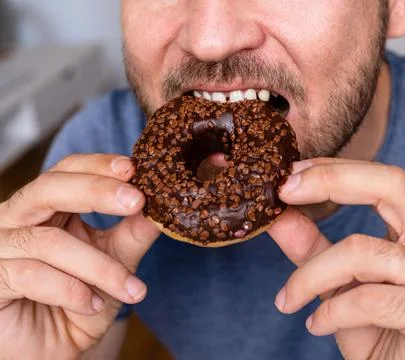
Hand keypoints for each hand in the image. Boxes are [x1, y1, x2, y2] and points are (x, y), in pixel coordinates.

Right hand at [0, 154, 158, 359]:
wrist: (51, 352)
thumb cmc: (80, 304)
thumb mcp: (114, 268)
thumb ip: (131, 237)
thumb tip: (157, 211)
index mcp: (49, 208)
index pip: (68, 171)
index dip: (99, 166)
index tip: (134, 169)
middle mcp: (20, 220)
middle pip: (50, 188)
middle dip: (97, 191)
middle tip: (137, 201)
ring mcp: (0, 247)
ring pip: (48, 240)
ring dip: (98, 266)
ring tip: (131, 290)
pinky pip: (29, 274)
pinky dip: (69, 290)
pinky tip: (91, 305)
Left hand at [268, 158, 404, 359]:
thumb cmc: (379, 334)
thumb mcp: (339, 284)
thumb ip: (313, 248)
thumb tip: (278, 216)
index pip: (386, 180)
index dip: (335, 170)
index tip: (289, 176)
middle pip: (392, 185)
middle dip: (330, 180)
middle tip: (284, 192)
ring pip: (362, 251)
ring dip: (310, 276)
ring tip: (288, 300)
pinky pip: (370, 299)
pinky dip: (330, 311)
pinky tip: (316, 324)